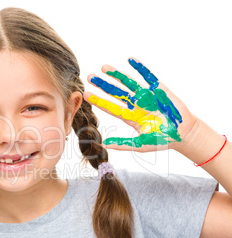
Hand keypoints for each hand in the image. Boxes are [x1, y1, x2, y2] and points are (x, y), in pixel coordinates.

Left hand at [83, 57, 197, 151]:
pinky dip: (140, 68)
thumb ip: (123, 144)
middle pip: (115, 93)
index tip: (85, 94)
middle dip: (103, 85)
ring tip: (103, 67)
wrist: (184, 134)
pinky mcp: (159, 89)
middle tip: (90, 77)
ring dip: (116, 74)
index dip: (98, 100)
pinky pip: (148, 76)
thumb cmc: (163, 140)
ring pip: (128, 83)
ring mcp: (146, 96)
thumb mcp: (141, 145)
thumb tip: (104, 145)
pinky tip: (130, 59)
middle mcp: (135, 104)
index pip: (110, 107)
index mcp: (129, 117)